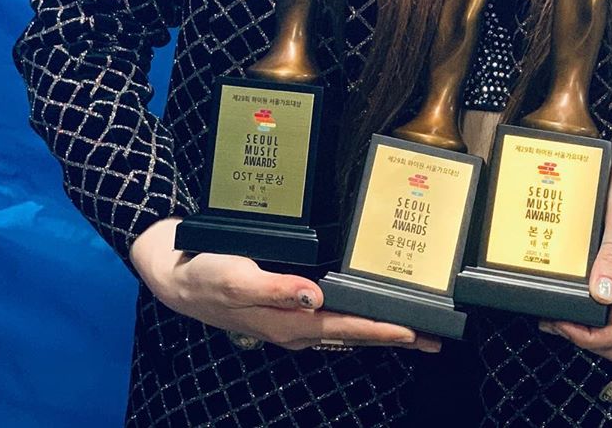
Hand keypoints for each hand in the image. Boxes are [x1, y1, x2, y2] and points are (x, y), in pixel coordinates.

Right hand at [130, 217, 441, 353]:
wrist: (176, 275)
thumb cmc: (206, 274)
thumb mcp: (237, 278)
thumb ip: (276, 288)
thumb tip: (314, 298)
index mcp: (289, 322)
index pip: (346, 327)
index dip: (381, 328)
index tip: (414, 331)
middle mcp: (295, 325)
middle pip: (354, 332)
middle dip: (394, 335)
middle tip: (434, 338)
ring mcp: (292, 319)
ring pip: (346, 326)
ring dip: (379, 326)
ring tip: (415, 328)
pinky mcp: (287, 307)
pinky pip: (331, 315)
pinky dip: (356, 314)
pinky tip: (366, 306)